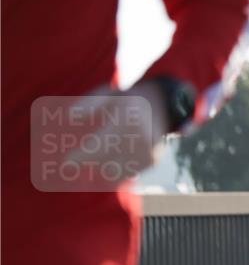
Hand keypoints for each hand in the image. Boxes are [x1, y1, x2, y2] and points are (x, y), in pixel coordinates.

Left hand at [48, 81, 167, 190]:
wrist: (165, 104)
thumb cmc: (129, 98)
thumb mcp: (109, 93)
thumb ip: (89, 102)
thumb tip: (71, 116)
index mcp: (128, 120)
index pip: (99, 145)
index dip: (80, 157)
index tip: (66, 163)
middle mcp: (141, 138)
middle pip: (106, 161)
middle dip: (90, 161)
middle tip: (76, 159)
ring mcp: (149, 151)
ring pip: (117, 169)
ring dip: (103, 165)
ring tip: (99, 153)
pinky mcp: (153, 160)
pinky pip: (128, 171)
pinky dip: (117, 167)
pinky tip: (114, 156)